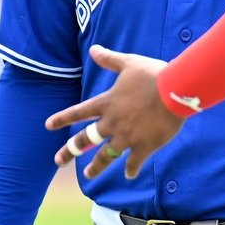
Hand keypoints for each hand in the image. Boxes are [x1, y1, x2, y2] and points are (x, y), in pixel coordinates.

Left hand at [46, 45, 184, 177]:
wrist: (176, 91)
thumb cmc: (153, 75)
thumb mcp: (129, 63)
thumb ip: (110, 60)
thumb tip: (94, 49)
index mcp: (107, 104)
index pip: (78, 113)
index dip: (62, 119)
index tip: (48, 125)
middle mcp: (112, 123)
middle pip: (85, 140)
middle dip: (70, 151)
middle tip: (58, 161)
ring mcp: (127, 137)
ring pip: (105, 156)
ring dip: (95, 167)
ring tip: (88, 174)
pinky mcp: (144, 147)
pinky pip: (134, 162)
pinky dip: (131, 169)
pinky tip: (129, 174)